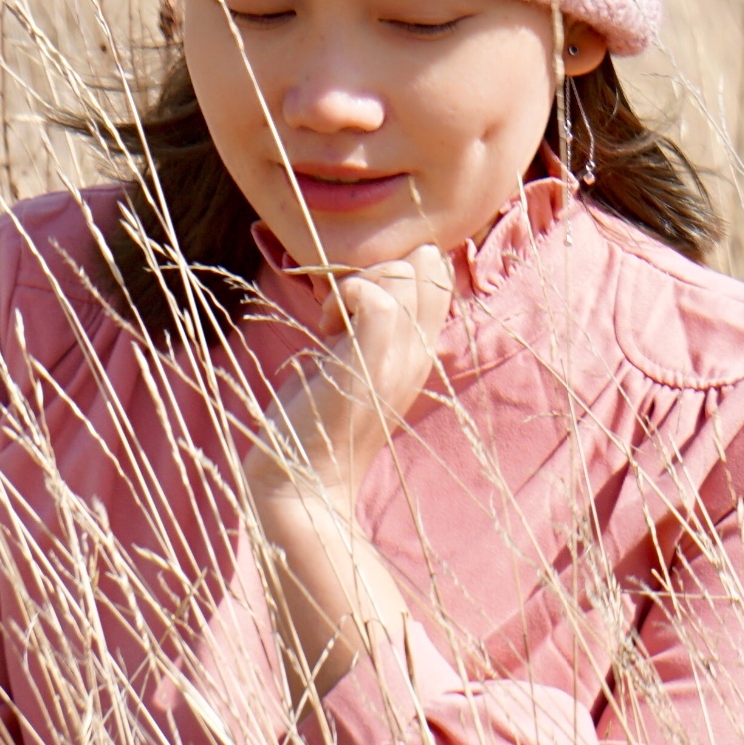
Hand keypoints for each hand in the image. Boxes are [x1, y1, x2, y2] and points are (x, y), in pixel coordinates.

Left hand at [247, 245, 453, 504]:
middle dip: (375, 270)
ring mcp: (398, 360)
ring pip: (401, 275)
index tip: (362, 301)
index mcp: (420, 348)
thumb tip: (370, 275)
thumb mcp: (355, 356)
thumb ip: (371, 319)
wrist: (303, 479)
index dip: (399, 266)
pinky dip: (346, 297)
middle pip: (423, 265)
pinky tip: (325, 327)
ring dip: (356, 285)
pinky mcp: (368, 366)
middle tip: (343, 313)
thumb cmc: (319, 413)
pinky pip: (376, 301)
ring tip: (331, 324)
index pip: (439, 272)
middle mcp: (419, 352)